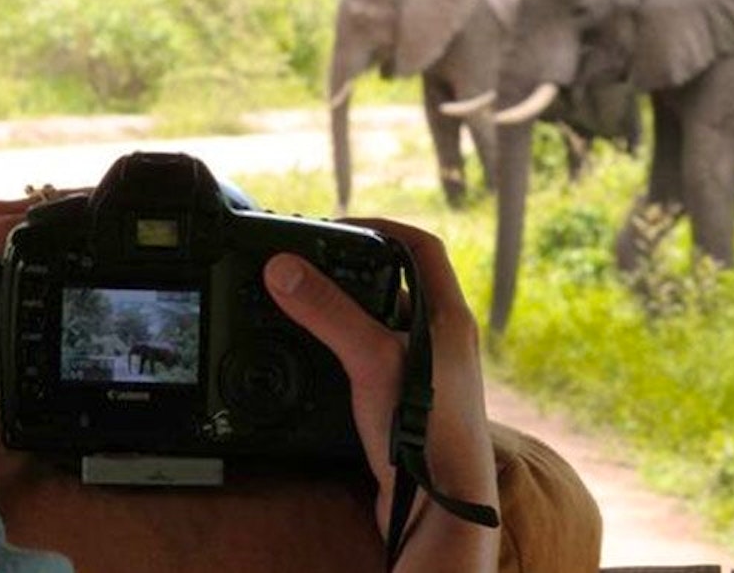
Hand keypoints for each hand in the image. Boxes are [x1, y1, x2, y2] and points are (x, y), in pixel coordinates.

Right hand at [263, 218, 498, 570]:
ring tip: (309, 307)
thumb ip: (329, 312)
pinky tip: (321, 359)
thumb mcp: (370, 359)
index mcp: (448, 316)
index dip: (381, 227)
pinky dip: (348, 349)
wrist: (440, 505)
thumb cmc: (426, 432)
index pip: (422, 247)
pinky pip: (377, 359)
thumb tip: (285, 268)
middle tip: (313, 267)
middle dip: (355, 270)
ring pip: (386, 323)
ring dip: (349, 311)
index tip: (338, 227)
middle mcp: (444, 340)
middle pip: (400, 283)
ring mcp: (429, 373)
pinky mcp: (410, 403)